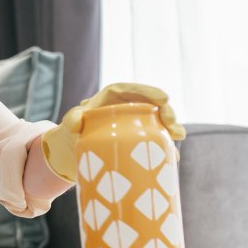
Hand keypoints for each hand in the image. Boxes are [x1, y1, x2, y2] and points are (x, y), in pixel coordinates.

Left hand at [41, 82, 184, 182]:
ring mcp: (135, 122)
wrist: (75, 146)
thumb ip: (70, 119)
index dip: (149, 92)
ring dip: (170, 127)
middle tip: (172, 125)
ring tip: (178, 136)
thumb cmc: (73, 130)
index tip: (164, 98)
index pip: (131, 90)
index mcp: (112, 98)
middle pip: (150, 104)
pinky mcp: (139, 137)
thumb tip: (78, 118)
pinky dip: (164, 146)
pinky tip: (172, 156)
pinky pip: (155, 139)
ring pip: (157, 120)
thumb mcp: (70, 124)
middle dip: (165, 111)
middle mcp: (127, 107)